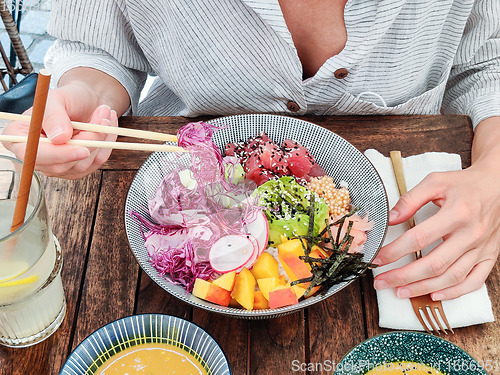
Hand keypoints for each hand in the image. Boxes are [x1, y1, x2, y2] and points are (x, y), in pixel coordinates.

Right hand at [2, 85, 118, 178]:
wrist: (86, 102)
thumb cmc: (68, 98)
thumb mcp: (57, 99)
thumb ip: (54, 116)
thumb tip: (60, 138)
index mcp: (20, 137)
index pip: (32, 155)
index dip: (57, 155)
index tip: (82, 150)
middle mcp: (37, 156)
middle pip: (61, 165)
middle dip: (87, 143)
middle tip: (102, 117)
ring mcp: (57, 166)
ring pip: (82, 165)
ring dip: (100, 139)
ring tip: (105, 114)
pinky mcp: (77, 169)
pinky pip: (96, 163)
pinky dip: (106, 144)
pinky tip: (107, 126)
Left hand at [372, 163, 499, 300]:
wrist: (497, 185)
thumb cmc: (464, 184)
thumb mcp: (435, 182)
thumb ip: (411, 199)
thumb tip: (390, 219)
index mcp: (457, 213)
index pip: (419, 238)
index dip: (395, 251)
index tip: (378, 258)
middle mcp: (471, 234)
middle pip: (434, 264)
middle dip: (404, 276)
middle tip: (382, 282)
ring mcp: (482, 248)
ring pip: (451, 277)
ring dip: (423, 288)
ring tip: (400, 292)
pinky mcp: (490, 256)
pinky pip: (474, 282)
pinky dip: (454, 292)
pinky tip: (434, 295)